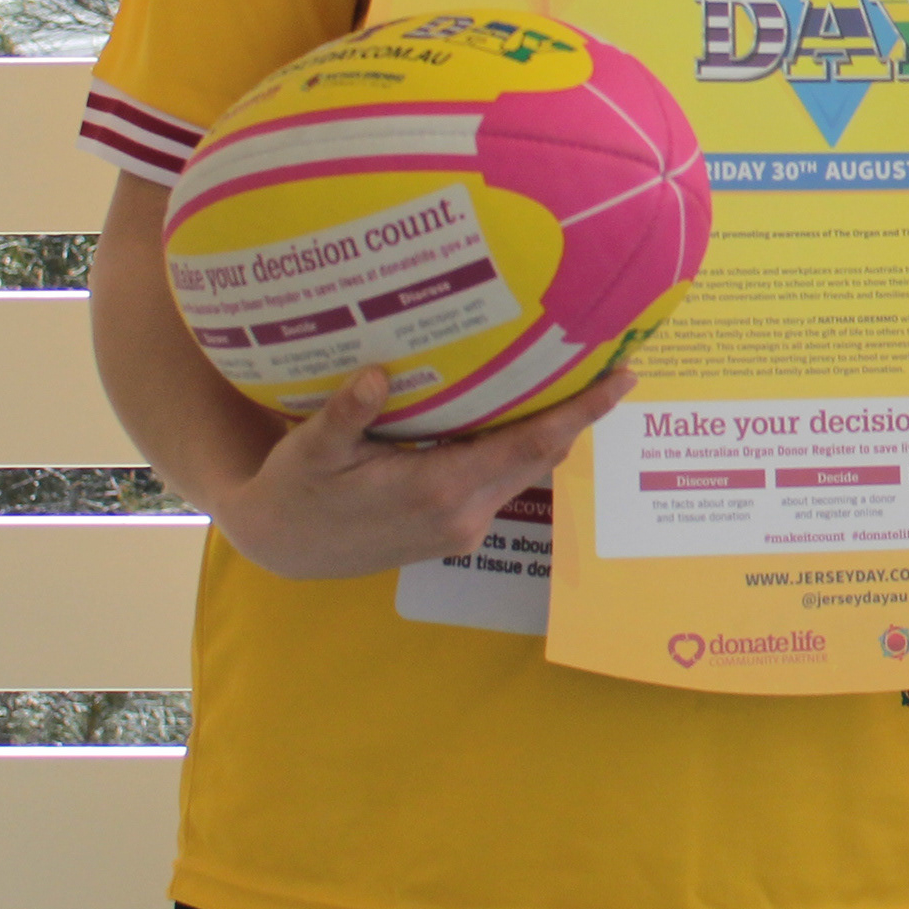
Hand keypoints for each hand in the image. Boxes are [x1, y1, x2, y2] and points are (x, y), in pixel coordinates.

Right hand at [207, 366, 631, 581]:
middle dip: (580, 413)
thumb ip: (345, 415)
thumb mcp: (309, 450)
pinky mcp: (456, 529)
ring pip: (527, 470)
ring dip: (554, 430)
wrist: (285, 549)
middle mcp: (463, 514)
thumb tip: (376, 376)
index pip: (530, 444)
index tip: (622, 379)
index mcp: (437, 490)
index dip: (581, 411)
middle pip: (542, 455)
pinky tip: (520, 411)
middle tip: (610, 359)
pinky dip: (523, 447)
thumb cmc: (295, 493)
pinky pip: (505, 480)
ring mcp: (463, 526)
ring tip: (576, 377)